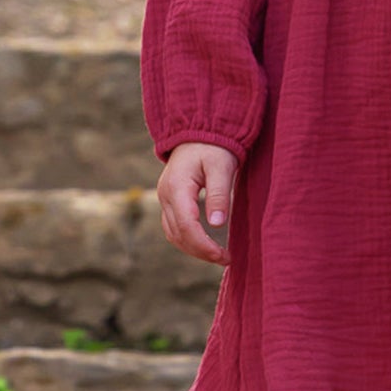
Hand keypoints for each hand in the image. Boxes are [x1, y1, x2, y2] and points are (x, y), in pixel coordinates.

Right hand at [157, 142, 236, 266]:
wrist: (199, 131)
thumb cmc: (214, 146)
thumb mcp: (221, 167)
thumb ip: (218, 195)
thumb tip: (217, 224)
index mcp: (177, 187)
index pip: (186, 226)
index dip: (203, 246)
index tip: (224, 255)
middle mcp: (165, 195)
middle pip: (177, 234)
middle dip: (200, 251)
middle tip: (226, 259)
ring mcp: (164, 198)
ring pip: (172, 234)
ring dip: (193, 248)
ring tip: (218, 255)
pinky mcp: (169, 201)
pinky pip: (173, 227)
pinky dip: (187, 240)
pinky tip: (206, 244)